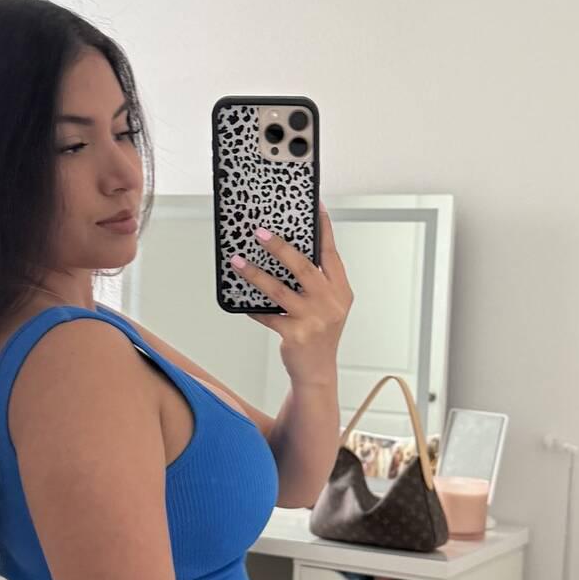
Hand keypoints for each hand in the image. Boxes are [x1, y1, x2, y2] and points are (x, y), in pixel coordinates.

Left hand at [231, 202, 353, 385]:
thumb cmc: (320, 334)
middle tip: (259, 232)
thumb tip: (286, 252)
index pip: (331, 253)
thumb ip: (316, 282)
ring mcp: (314, 319)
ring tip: (237, 261)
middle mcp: (331, 302)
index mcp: (341, 290)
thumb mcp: (328, 306)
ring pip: (279, 290)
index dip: (324, 229)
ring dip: (255, 274)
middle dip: (280, 247)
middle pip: (304, 267)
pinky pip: (267, 315)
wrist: (318, 373)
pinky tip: (241, 299)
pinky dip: (252, 306)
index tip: (316, 206)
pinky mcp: (296, 334)